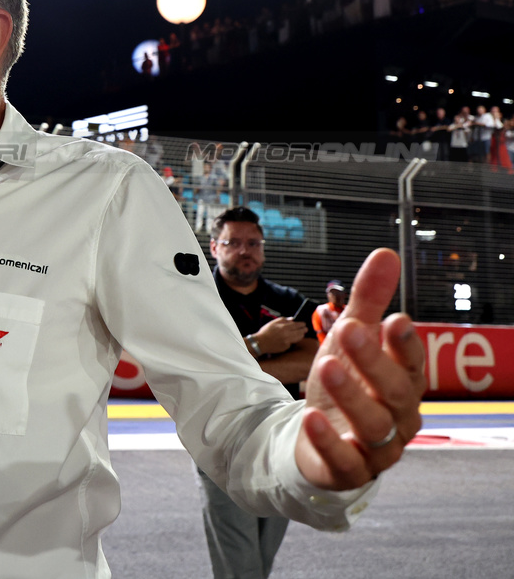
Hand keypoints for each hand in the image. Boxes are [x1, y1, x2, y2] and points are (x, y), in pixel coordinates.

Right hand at [253, 317, 307, 353]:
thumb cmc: (266, 331)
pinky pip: (291, 343)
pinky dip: (292, 341)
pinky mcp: (286, 347)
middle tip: (306, 329)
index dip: (302, 324)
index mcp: (284, 327)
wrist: (261, 342)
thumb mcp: (273, 322)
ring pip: (298, 338)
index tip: (304, 324)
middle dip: (304, 330)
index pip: (297, 325)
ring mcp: (287, 341)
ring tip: (302, 334)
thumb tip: (292, 319)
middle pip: (300, 332)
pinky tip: (290, 339)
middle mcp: (287, 334)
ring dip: (301, 335)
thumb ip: (284, 320)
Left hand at [295, 248, 424, 490]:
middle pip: (394, 391)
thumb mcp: (351, 340)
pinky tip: (310, 416)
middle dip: (373, 361)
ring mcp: (377, 447)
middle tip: (350, 331)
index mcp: (403, 383)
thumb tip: (385, 254)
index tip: (394, 319)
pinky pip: (345, 460)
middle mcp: (398, 417)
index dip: (406, 344)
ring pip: (373, 425)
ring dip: (351, 395)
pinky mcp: (349, 470)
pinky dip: (329, 440)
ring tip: (325, 366)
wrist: (320, 438)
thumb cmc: (346, 384)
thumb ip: (368, 301)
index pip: (413, 364)